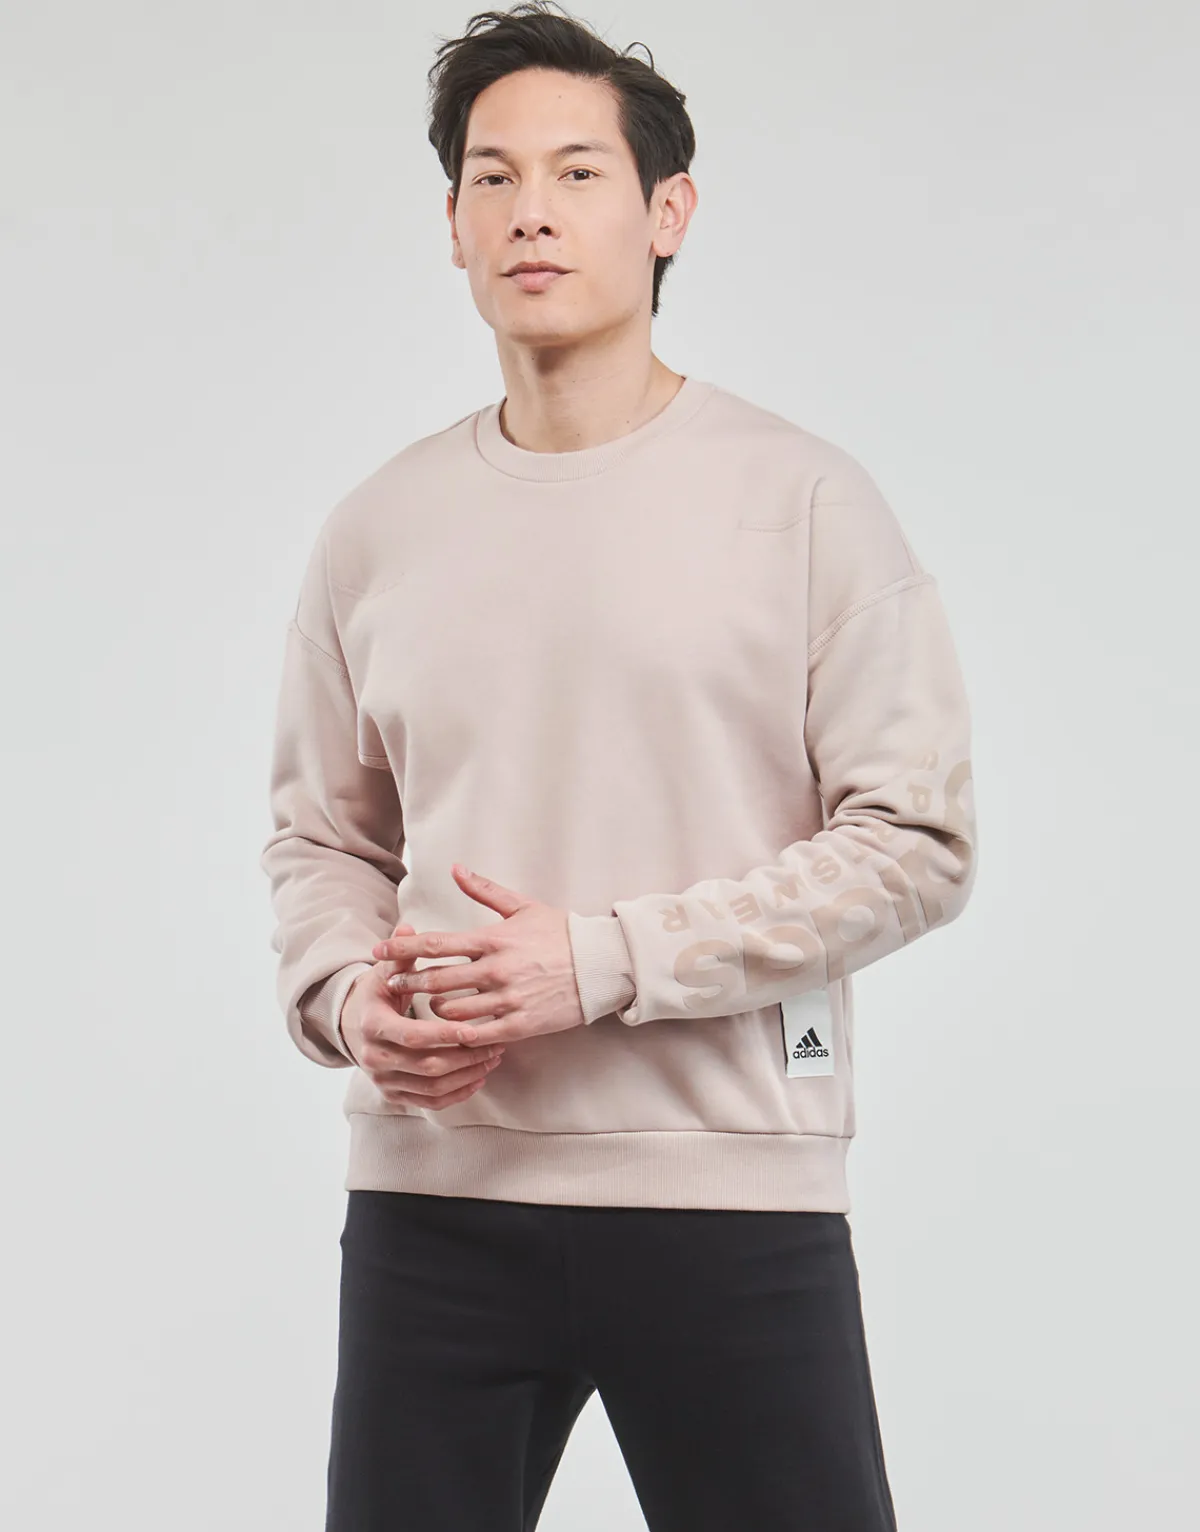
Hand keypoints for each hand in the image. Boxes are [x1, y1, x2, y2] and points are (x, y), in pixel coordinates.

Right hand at [340, 922, 506, 1109]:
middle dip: (465, 1057)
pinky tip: (479, 1076)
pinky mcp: (394, 1095)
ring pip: (432, 1088)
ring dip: (467, 1075)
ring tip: (493, 1057)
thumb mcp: (386, 973)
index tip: (474, 1029)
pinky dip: (458, 1093)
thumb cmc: (380, 993)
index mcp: (373, 1026)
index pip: (412, 1036)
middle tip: (495, 1044)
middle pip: (426, 1066)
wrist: (355, 1025)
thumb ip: (402, 954)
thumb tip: (407, 928)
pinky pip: (430, 1102)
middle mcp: (374, 1058)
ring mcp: (384, 1080)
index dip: (444, 1035)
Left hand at [370, 864, 586, 1046]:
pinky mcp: (520, 1024)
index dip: (402, 949)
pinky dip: (460, 1036)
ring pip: (453, 1011)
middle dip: (408, 984)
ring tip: (425, 1010)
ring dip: (433, 1012)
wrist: (601, 965)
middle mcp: (495, 969)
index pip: (436, 944)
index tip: (379, 951)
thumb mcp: (523, 906)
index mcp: (492, 939)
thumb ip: (485, 890)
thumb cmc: (561, 933)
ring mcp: (507, 999)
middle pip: (436, 980)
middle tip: (391, 985)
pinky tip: (450, 1035)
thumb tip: (456, 868)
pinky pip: (479, 1035)